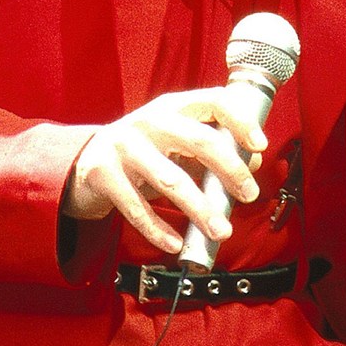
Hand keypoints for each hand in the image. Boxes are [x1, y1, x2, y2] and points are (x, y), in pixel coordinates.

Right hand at [63, 88, 266, 257]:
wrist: (86, 160)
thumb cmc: (145, 150)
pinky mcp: (103, 174)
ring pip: (170, 180)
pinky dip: (159, 230)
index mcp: (173, 106)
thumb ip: (214, 148)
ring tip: (221, 231)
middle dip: (230, 170)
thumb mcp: (178, 142)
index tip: (260, 145)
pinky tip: (176, 243)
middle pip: (199, 141)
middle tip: (249, 195)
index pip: (214, 101)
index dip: (240, 121)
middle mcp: (150, 121)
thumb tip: (253, 161)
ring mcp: (124, 146)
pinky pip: (137, 208)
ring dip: (200, 209)